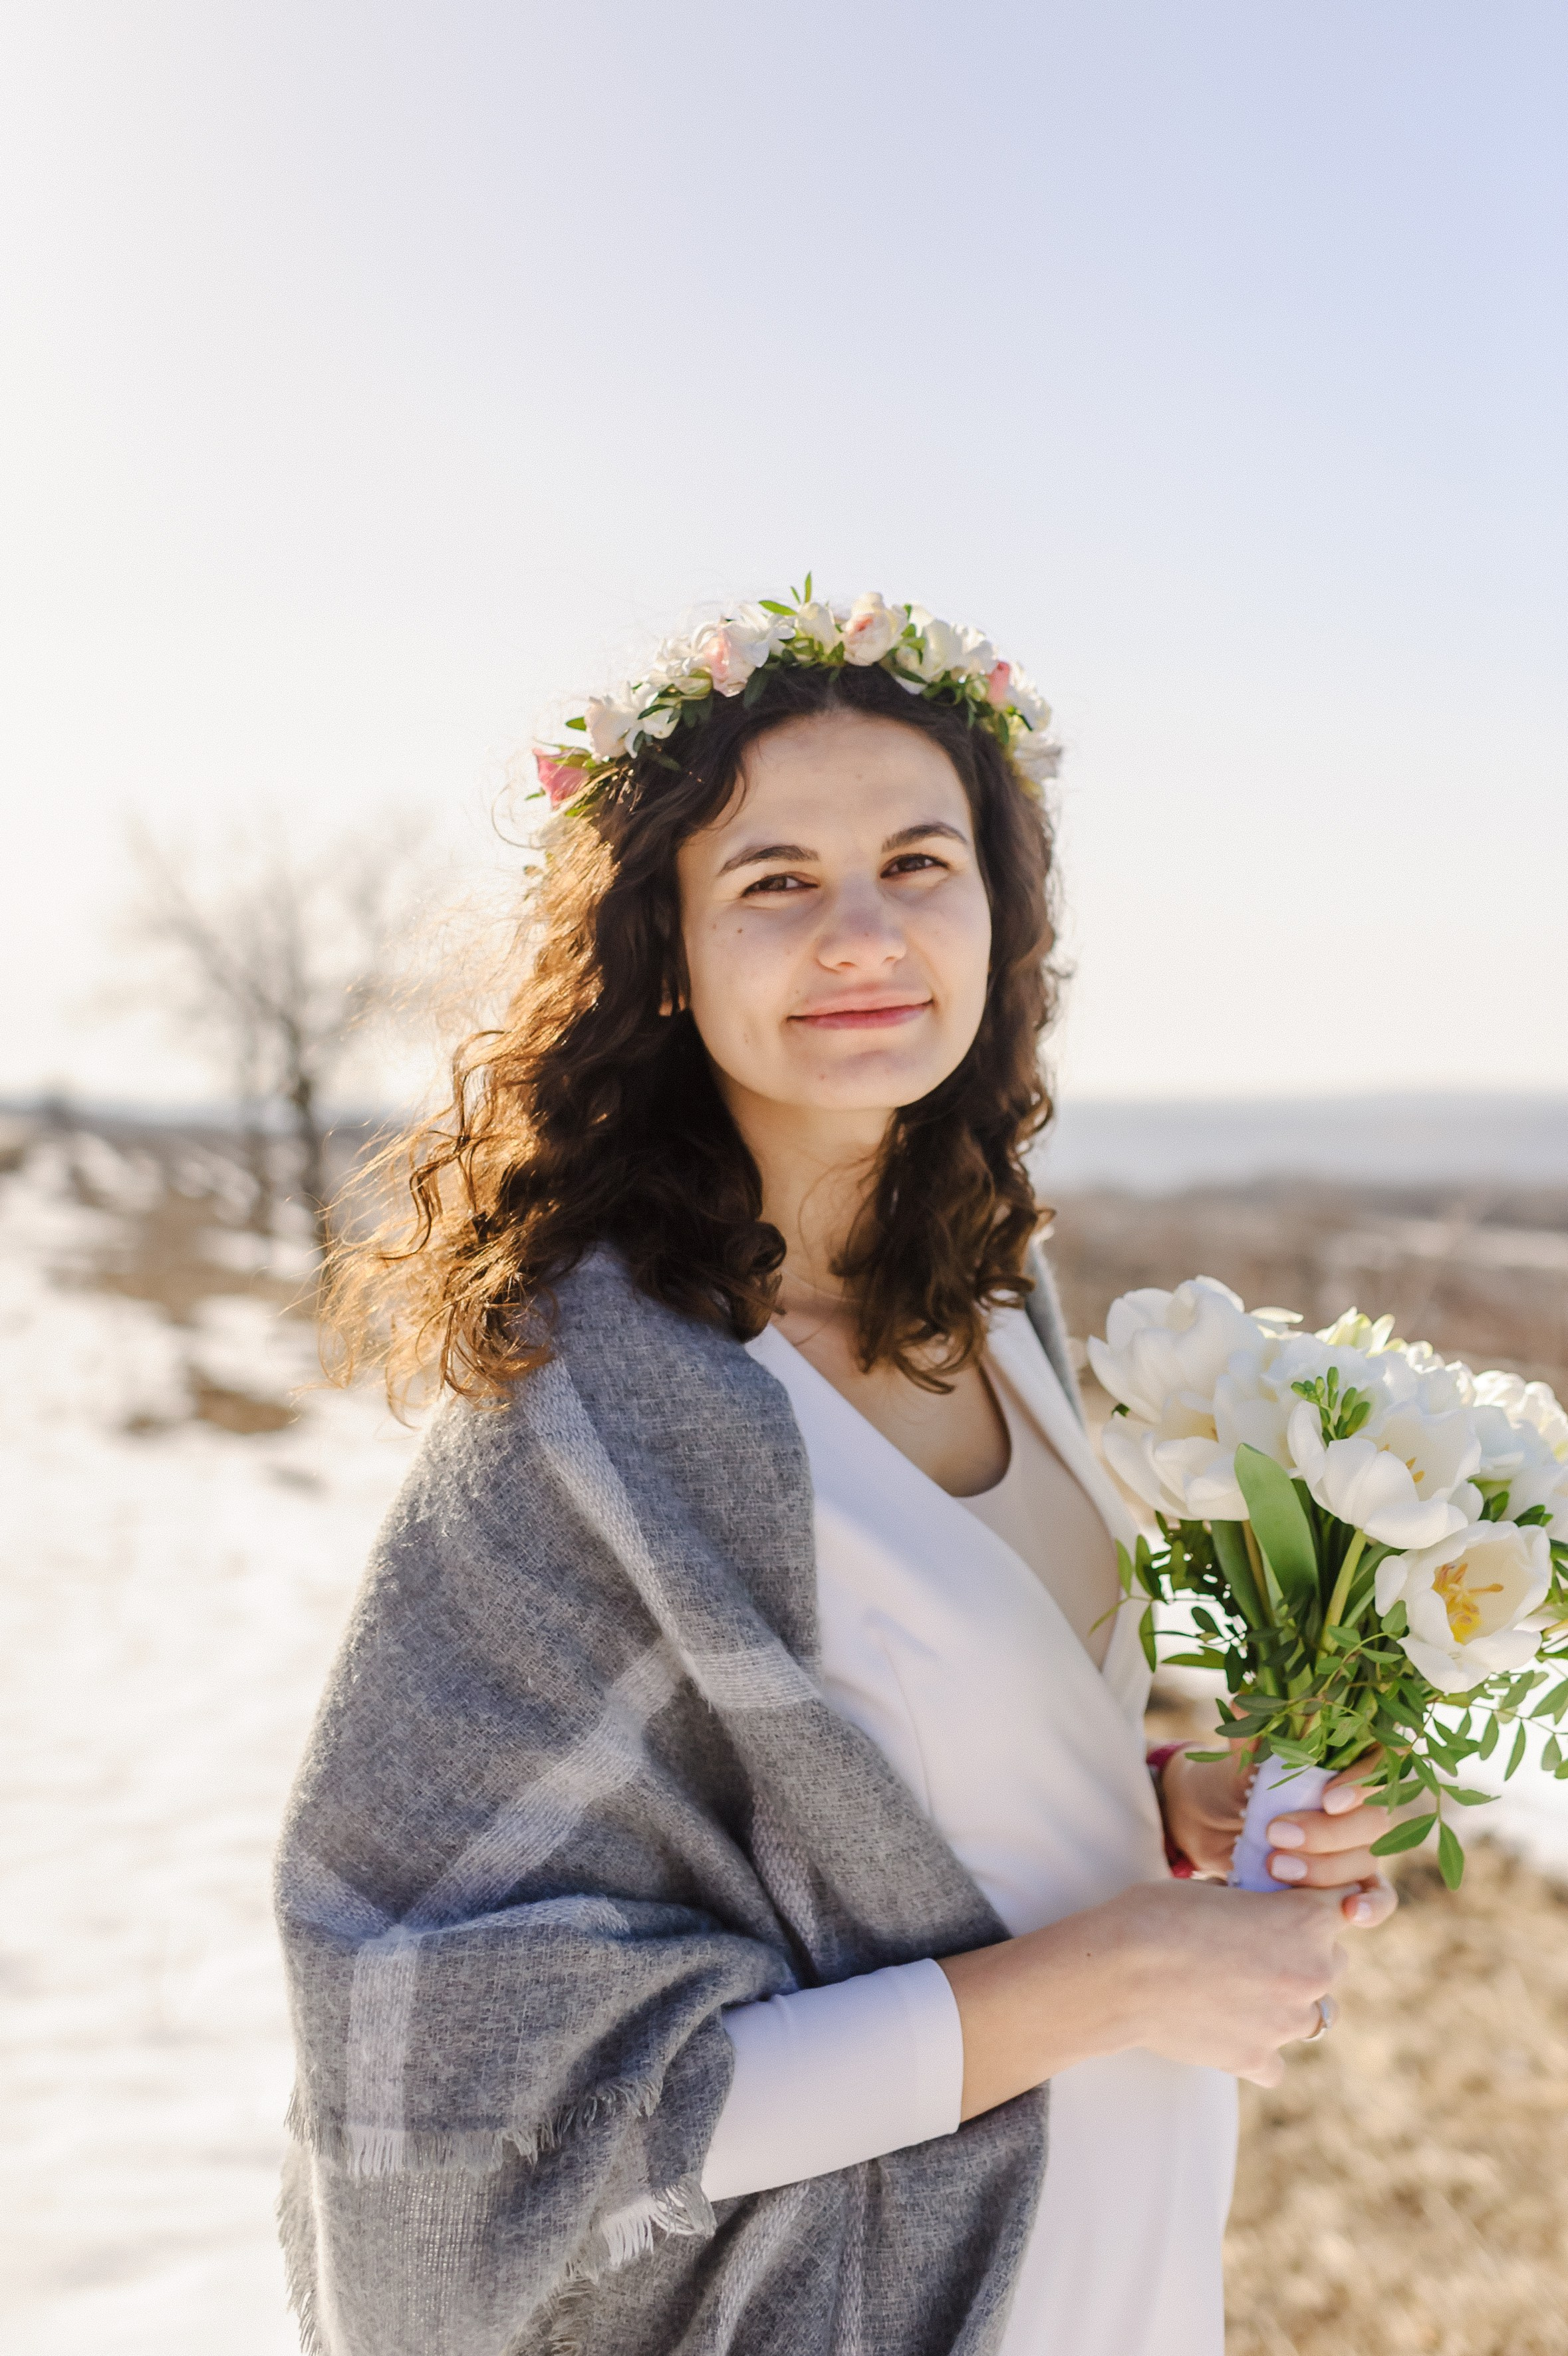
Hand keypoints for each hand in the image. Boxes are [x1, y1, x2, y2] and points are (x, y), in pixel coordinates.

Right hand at [1105, 1878, 1348, 2087]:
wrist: (1119, 1972)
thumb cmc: (1159, 1914)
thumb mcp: (1216, 1888)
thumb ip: (1253, 1902)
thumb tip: (1257, 1911)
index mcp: (1306, 1920)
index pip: (1344, 1903)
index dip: (1315, 1900)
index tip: (1292, 1902)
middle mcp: (1310, 1973)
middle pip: (1334, 1962)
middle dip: (1305, 1953)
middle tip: (1259, 1947)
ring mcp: (1286, 2023)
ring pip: (1316, 2015)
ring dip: (1289, 2003)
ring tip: (1244, 1991)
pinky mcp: (1257, 2060)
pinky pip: (1276, 2062)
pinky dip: (1260, 2049)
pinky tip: (1230, 2031)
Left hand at [1160, 1745, 1397, 1929]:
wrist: (1206, 1825)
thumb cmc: (1226, 1781)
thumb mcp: (1232, 1761)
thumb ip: (1247, 1740)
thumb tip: (1243, 1702)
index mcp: (1341, 1758)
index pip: (1380, 1762)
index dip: (1363, 1783)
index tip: (1328, 1800)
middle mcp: (1357, 1800)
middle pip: (1374, 1819)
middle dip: (1327, 1833)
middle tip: (1276, 1834)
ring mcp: (1355, 1842)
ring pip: (1367, 1858)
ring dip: (1325, 1869)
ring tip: (1274, 1867)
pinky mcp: (1346, 1879)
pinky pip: (1377, 1894)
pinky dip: (1371, 1905)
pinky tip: (1351, 1914)